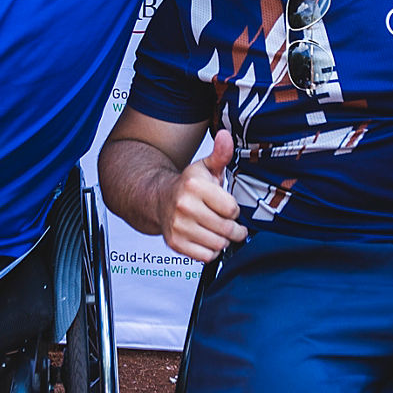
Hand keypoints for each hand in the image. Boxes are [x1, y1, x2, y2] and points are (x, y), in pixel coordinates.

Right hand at [157, 130, 247, 262]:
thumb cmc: (188, 186)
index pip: (232, 209)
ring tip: (218, 231)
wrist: (158, 199)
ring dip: (222, 240)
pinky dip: (210, 251)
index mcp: (194, 186)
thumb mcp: (205, 168)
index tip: (228, 207)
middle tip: (231, 224)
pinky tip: (206, 239)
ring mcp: (178, 226)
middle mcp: (184, 206)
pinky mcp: (175, 243)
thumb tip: (226, 136)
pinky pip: (206, 256)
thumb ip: (220, 155)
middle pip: (227, 229)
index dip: (234, 209)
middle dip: (234, 229)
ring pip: (218, 244)